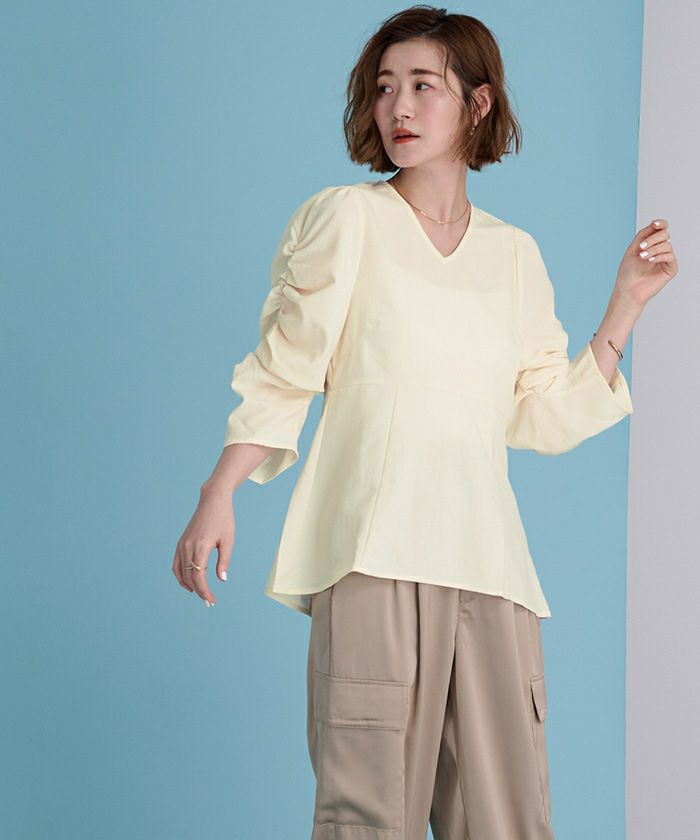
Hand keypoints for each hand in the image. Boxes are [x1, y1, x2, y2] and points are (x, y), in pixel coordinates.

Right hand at [172, 484, 234, 605]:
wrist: (212, 501)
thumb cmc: (223, 519)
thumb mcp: (228, 541)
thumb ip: (224, 561)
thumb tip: (222, 580)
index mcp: (201, 546)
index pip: (199, 576)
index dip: (205, 591)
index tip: (212, 601)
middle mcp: (188, 546)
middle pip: (190, 577)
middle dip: (199, 591)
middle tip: (210, 602)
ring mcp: (182, 544)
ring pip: (181, 572)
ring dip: (189, 586)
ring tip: (200, 594)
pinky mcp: (180, 543)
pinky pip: (176, 564)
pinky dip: (180, 575)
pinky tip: (189, 583)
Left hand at [614, 218, 677, 307]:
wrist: (627, 289)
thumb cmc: (627, 272)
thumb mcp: (633, 249)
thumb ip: (643, 235)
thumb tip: (654, 223)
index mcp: (651, 244)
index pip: (661, 229)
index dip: (660, 224)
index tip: (655, 224)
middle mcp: (660, 250)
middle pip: (665, 235)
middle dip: (652, 239)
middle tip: (641, 247)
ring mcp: (666, 259)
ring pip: (667, 245)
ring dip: (653, 249)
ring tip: (642, 257)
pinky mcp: (671, 269)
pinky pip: (670, 257)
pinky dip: (659, 256)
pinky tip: (649, 261)